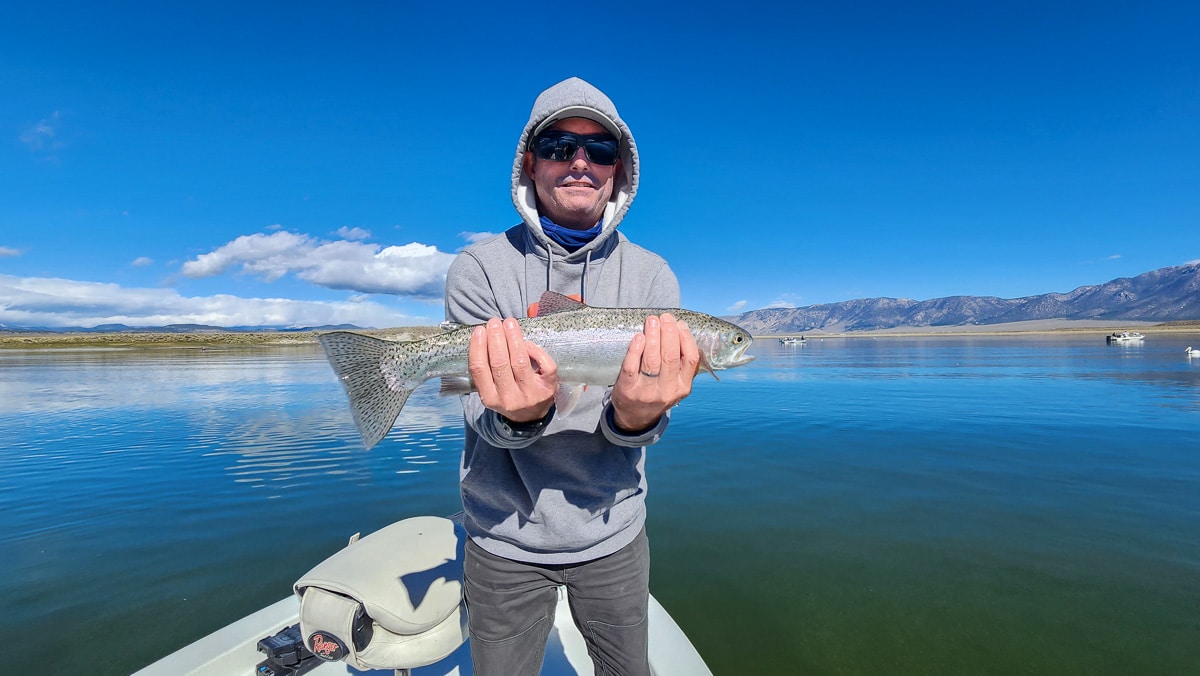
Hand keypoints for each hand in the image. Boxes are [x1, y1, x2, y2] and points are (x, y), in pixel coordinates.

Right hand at [468, 317, 558, 422]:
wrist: (530, 417)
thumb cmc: (507, 395)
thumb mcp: (491, 390)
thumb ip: (485, 369)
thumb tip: (484, 335)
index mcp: (490, 399)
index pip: (480, 370)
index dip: (478, 347)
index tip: (479, 330)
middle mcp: (510, 399)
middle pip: (500, 363)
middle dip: (496, 339)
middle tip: (495, 322)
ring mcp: (531, 394)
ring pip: (520, 361)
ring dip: (514, 339)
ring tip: (510, 324)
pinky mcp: (549, 388)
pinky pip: (544, 364)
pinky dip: (535, 349)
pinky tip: (527, 342)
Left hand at [610, 313, 700, 432]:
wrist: (636, 418)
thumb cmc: (657, 392)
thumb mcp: (675, 384)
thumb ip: (681, 363)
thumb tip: (680, 328)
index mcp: (683, 386)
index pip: (690, 359)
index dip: (686, 338)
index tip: (679, 323)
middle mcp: (667, 390)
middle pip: (670, 357)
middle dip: (668, 333)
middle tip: (664, 317)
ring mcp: (646, 391)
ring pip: (652, 360)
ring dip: (653, 337)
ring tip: (652, 321)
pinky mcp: (627, 390)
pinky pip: (631, 367)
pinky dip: (635, 350)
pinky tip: (639, 337)